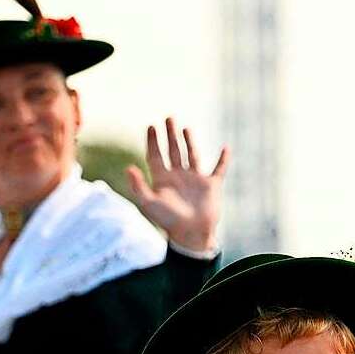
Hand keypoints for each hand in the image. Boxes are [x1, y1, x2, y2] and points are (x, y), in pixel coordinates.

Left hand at [127, 117, 229, 253]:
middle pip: (173, 151)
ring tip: (185, 128)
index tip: (151, 127)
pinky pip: (219, 169)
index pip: (156, 156)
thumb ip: (138, 186)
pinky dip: (223, 159)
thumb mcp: (149, 204)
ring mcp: (195, 180)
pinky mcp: (211, 186)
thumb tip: (128, 167)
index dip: (152, 141)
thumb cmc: (169, 222)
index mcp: (163, 180)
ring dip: (189, 141)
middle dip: (170, 135)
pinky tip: (226, 148)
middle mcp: (178, 177)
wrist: (192, 234)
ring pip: (191, 155)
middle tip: (168, 118)